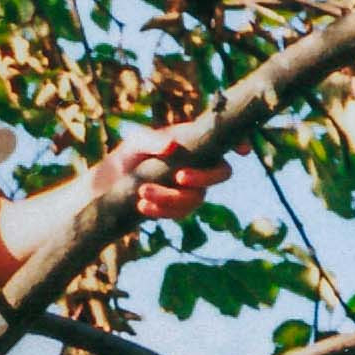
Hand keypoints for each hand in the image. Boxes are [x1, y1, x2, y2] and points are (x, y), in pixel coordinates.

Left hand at [100, 129, 231, 222]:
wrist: (112, 185)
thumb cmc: (129, 155)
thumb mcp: (136, 143)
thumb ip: (152, 141)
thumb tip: (172, 145)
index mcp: (194, 143)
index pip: (223, 142)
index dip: (239, 143)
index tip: (242, 151)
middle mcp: (199, 165)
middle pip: (222, 173)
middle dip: (204, 178)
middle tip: (179, 177)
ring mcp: (192, 189)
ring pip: (198, 198)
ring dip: (171, 197)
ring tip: (142, 191)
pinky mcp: (180, 208)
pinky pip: (182, 213)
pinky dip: (162, 211)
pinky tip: (142, 206)